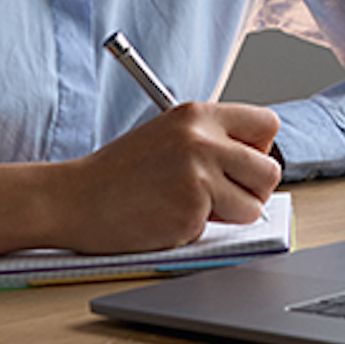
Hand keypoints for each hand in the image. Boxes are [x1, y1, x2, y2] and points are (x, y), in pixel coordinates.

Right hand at [0, 101, 280, 266]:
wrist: (74, 198)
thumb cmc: (119, 174)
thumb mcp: (167, 137)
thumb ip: (210, 141)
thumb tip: (258, 163)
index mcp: (197, 114)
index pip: (267, 124)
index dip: (258, 150)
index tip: (237, 164)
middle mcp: (202, 138)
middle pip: (270, 170)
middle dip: (252, 190)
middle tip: (218, 195)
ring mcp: (198, 173)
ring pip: (255, 204)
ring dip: (230, 215)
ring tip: (189, 206)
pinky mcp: (190, 208)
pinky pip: (222, 228)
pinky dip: (200, 229)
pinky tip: (167, 217)